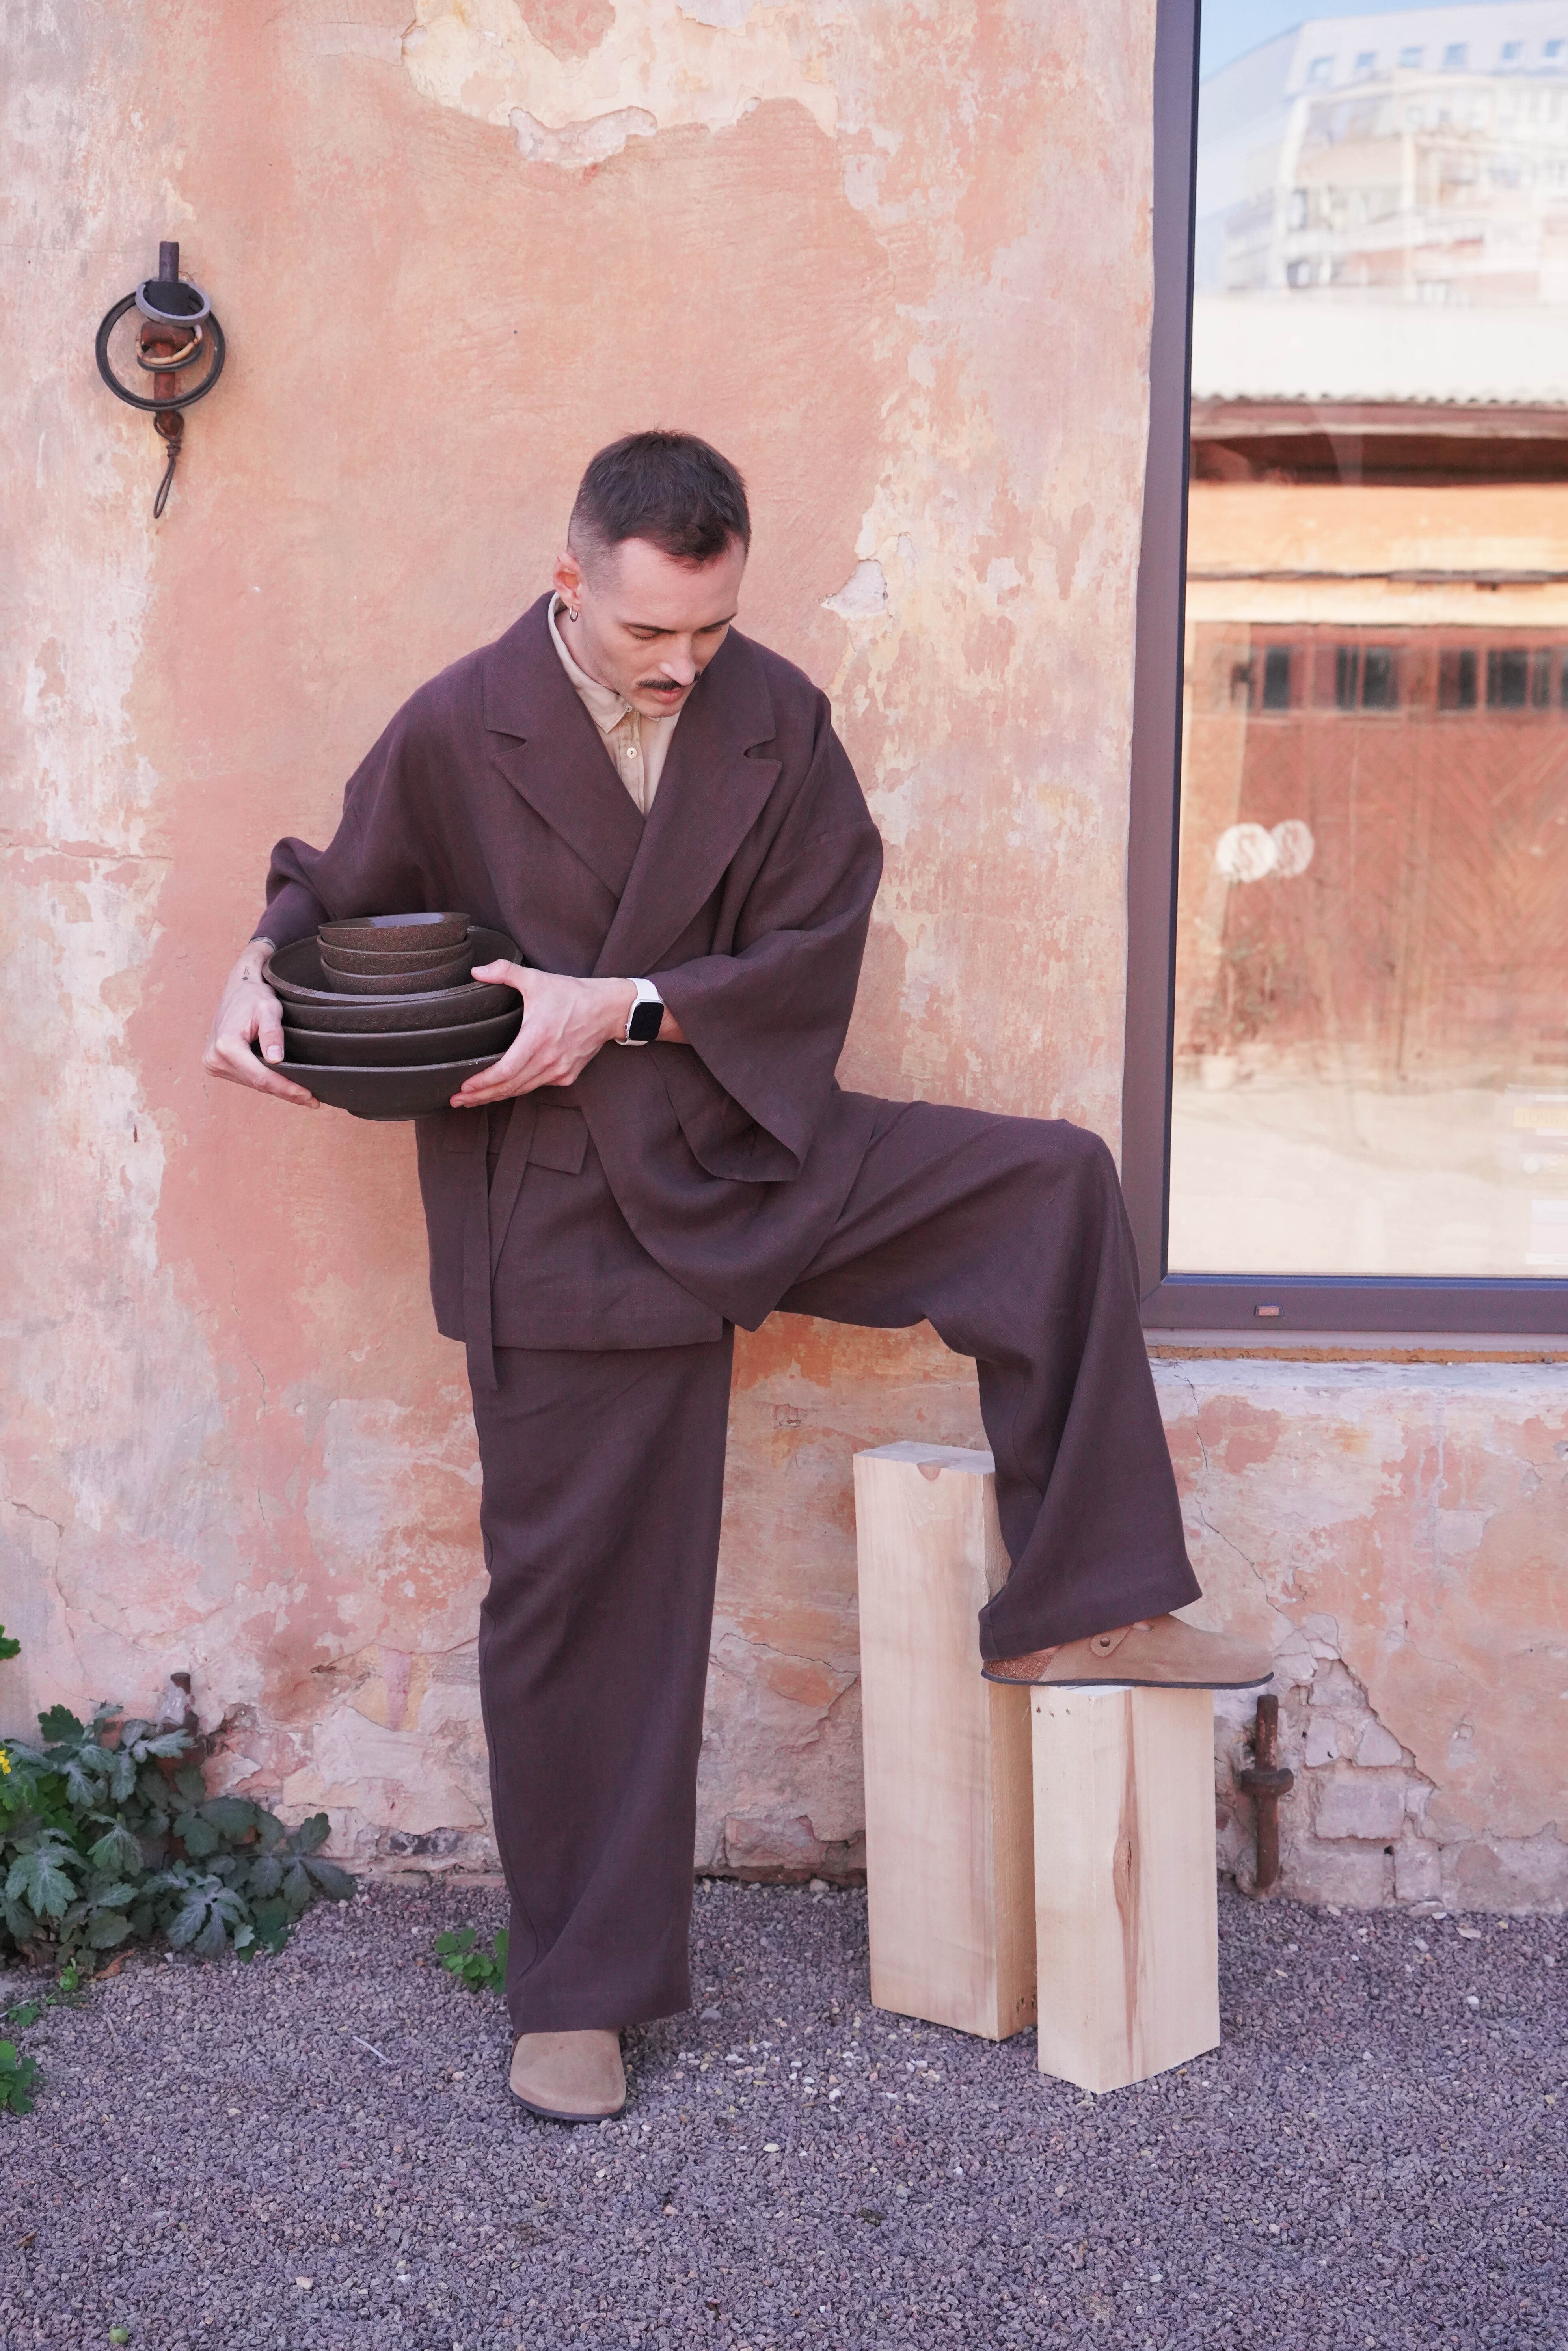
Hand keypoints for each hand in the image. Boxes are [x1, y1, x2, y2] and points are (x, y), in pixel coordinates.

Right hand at [201, 939, 317, 1107]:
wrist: (238, 989)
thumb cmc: (255, 996)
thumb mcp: (269, 1009)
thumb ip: (272, 1033)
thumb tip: (276, 1059)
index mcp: (225, 1045)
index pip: (261, 1076)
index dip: (286, 1088)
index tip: (309, 1096)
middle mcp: (215, 1058)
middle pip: (257, 1084)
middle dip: (286, 1092)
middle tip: (313, 1101)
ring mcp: (214, 1064)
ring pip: (253, 1084)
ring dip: (277, 1090)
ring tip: (303, 1096)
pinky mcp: (217, 1065)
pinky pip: (247, 1079)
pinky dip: (266, 1082)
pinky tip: (284, 1085)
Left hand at [451, 964, 637, 1106]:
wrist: (608, 1010)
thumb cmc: (572, 995)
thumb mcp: (537, 979)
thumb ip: (505, 972)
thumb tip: (476, 972)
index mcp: (537, 1037)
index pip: (505, 1070)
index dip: (483, 1083)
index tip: (463, 1088)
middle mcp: (549, 1059)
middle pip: (509, 1087)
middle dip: (481, 1096)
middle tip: (457, 1101)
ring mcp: (559, 1070)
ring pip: (522, 1090)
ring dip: (497, 1096)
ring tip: (474, 1100)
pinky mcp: (567, 1075)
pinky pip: (537, 1085)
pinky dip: (518, 1088)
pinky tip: (503, 1089)